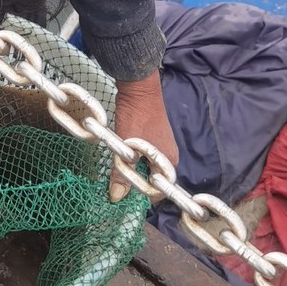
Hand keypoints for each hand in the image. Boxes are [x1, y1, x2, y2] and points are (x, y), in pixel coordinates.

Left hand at [109, 73, 177, 202]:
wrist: (139, 88)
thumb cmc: (136, 116)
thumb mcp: (126, 148)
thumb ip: (121, 174)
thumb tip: (116, 197)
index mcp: (169, 162)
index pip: (157, 190)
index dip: (139, 192)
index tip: (123, 191)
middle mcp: (169, 157)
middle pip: (151, 179)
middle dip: (134, 180)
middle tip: (118, 175)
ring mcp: (163, 147)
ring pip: (145, 168)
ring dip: (132, 168)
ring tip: (119, 161)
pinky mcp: (154, 139)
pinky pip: (144, 157)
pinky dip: (133, 158)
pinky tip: (123, 152)